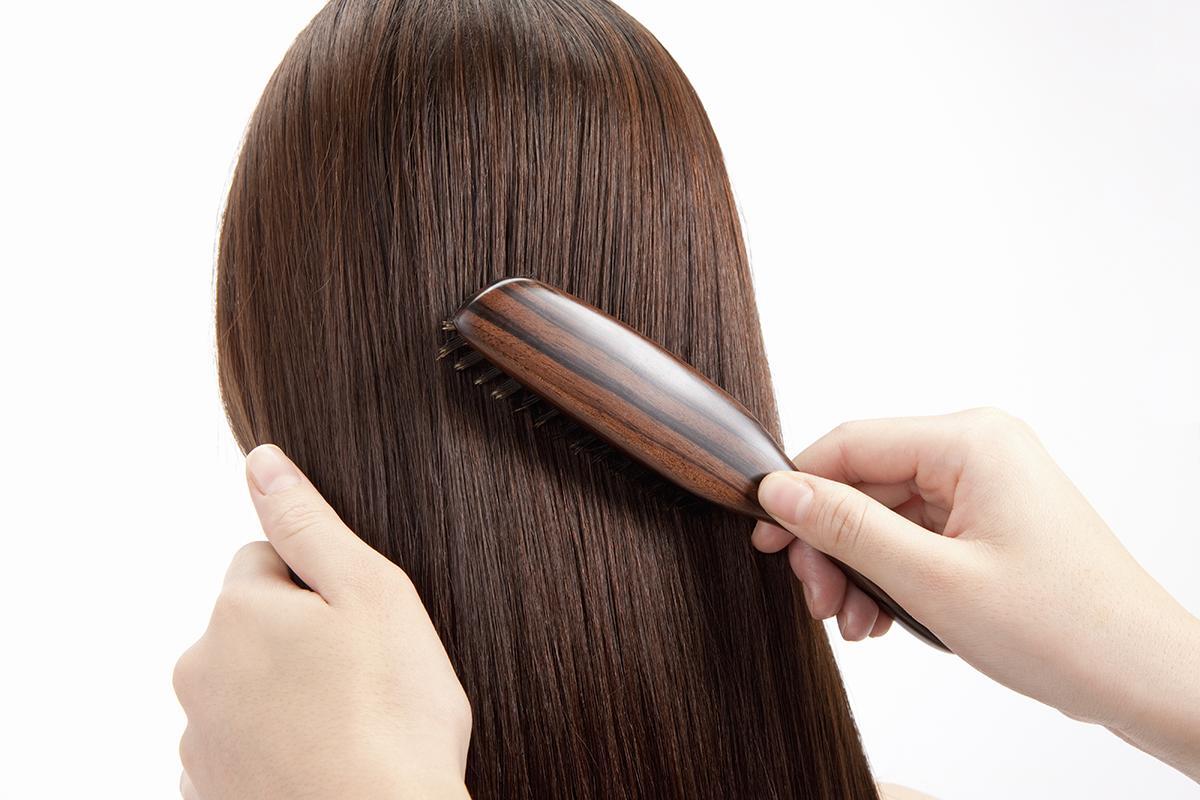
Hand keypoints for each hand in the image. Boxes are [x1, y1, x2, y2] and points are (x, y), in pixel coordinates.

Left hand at [173, 445, 471, 798]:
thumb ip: (308, 522)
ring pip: (249, 688)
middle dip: (300, 639)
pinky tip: (325, 761)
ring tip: (350, 725)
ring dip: (288, 695)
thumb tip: (263, 462)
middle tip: (363, 676)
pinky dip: (278, 748)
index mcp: (236, 613)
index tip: (360, 627)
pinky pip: (244, 747)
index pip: (267, 559)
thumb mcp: (370, 592)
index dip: (324, 586)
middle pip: (254, 625)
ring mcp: (200, 742)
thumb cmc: (393, 716)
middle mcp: (200, 673)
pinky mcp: (211, 793)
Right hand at [751, 408, 1199, 780]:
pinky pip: (914, 535)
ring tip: (855, 623)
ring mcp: (985, 486)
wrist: (1143, 678)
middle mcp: (978, 451)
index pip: (851, 443)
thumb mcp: (933, 581)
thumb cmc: (1064, 628)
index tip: (762, 536)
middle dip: (832, 545)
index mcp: (971, 442)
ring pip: (884, 514)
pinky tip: (881, 619)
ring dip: (858, 569)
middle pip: (864, 482)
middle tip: (818, 601)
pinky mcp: (988, 521)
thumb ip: (848, 528)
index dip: (797, 489)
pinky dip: (889, 575)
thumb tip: (779, 491)